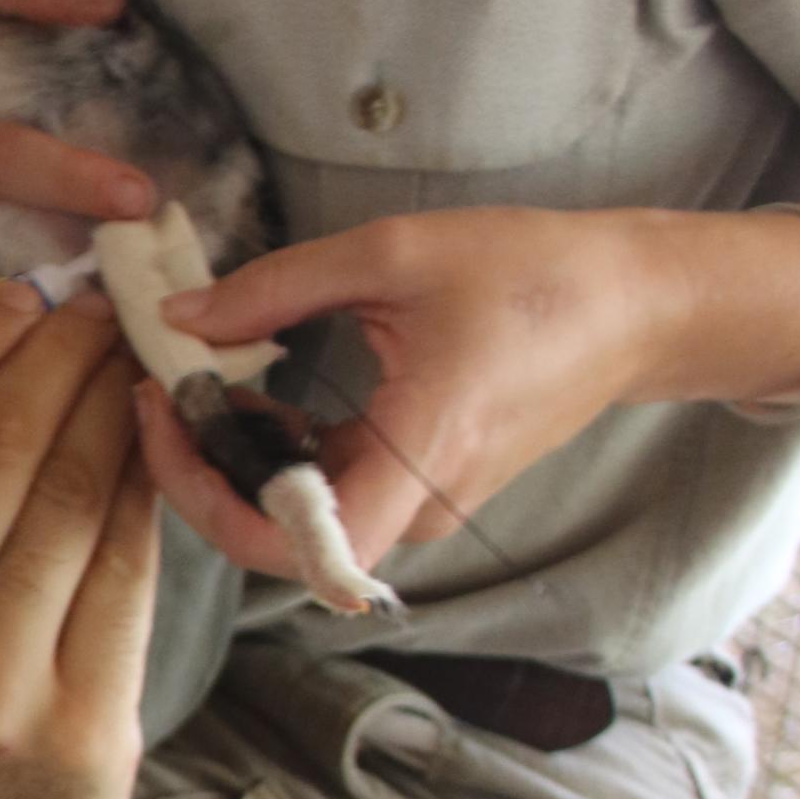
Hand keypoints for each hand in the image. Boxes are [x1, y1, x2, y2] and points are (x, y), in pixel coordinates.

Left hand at [141, 207, 655, 583]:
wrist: (634, 306)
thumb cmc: (535, 275)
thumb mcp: (395, 254)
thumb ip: (277, 287)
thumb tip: (180, 317)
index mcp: (418, 457)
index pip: (286, 545)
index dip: (204, 498)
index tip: (168, 417)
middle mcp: (417, 505)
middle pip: (274, 534)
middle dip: (202, 471)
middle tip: (164, 388)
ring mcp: (419, 504)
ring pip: (295, 519)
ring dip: (235, 461)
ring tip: (199, 380)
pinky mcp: (418, 489)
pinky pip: (327, 496)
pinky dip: (276, 454)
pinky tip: (253, 392)